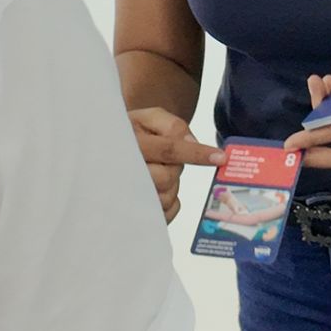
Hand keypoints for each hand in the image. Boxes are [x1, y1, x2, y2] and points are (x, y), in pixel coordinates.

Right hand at [128, 106, 224, 223]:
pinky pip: (166, 212)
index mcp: (131, 142)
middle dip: (173, 169)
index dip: (196, 153)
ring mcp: (127, 196)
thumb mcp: (150, 117)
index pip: (169, 149)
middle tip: (164, 161)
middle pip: (167, 178)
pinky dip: (170, 201)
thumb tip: (191, 143)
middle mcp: (125, 171)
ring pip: (166, 198)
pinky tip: (157, 189)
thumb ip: (173, 125)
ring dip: (171, 186)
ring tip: (156, 173)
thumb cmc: (134, 131)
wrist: (109, 148)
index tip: (220, 157)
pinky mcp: (135, 213)